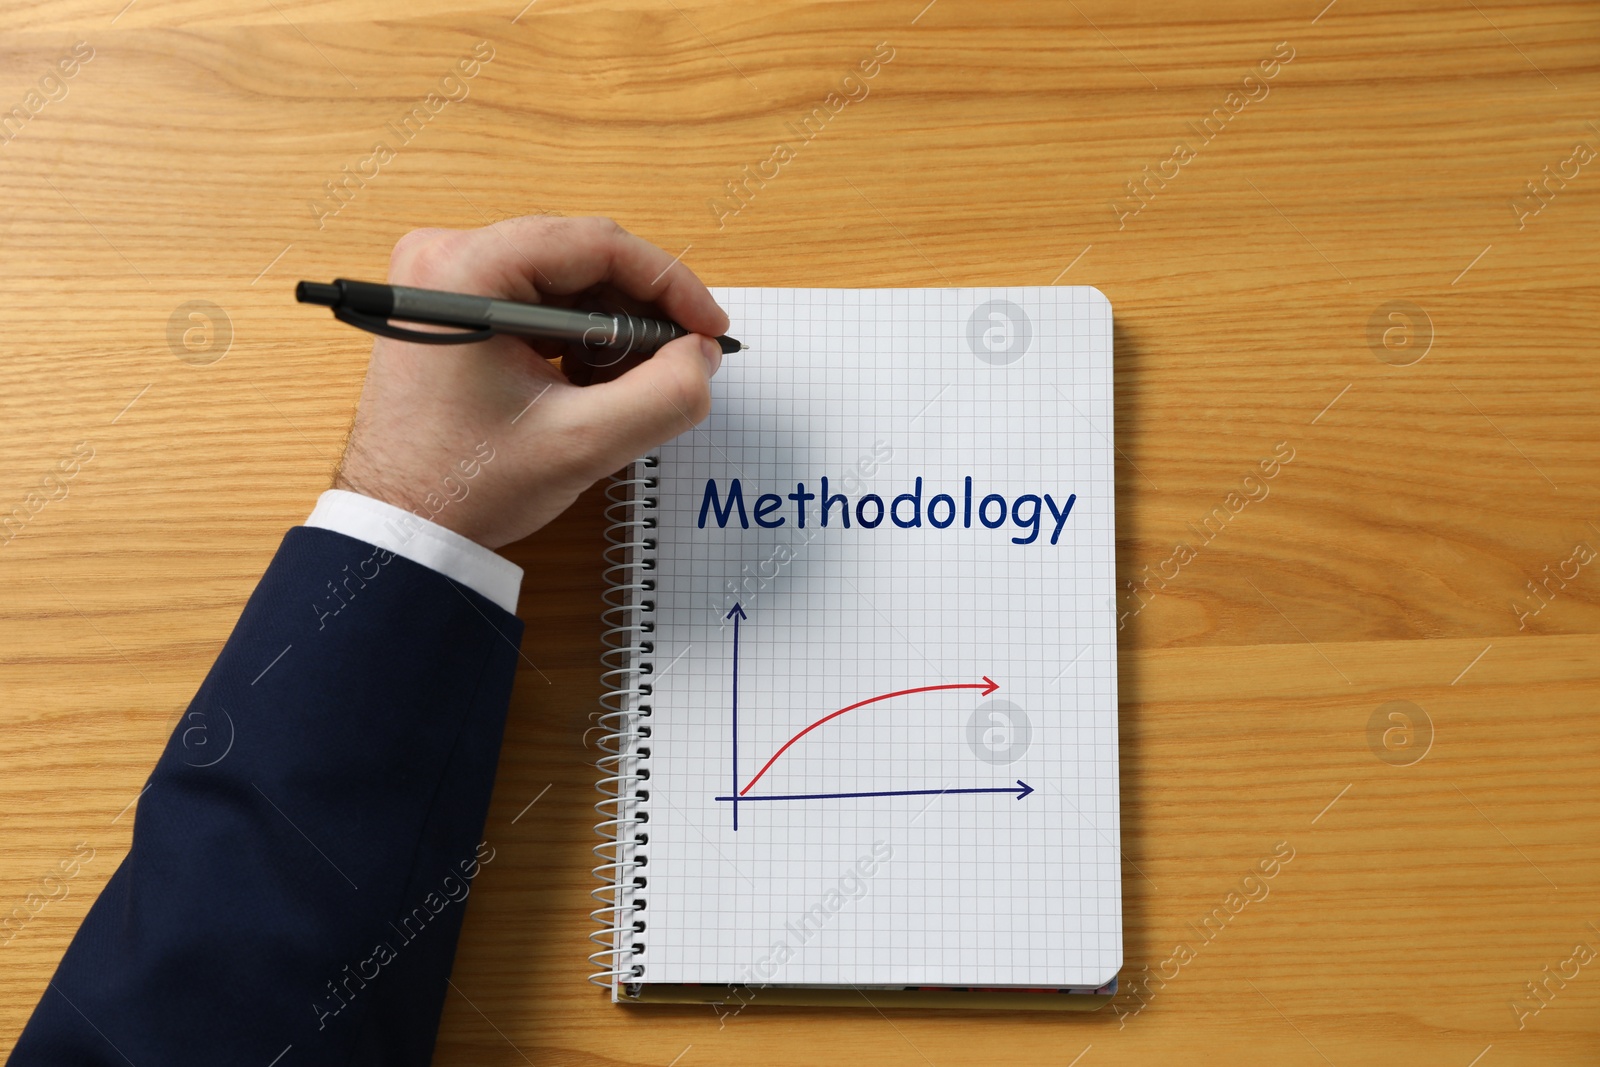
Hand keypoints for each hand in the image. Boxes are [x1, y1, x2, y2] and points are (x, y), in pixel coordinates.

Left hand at [332, 216, 728, 548]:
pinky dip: (578, 338)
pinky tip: (592, 386)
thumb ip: (664, 396)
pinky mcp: (451, 307)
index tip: (709, 329)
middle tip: (681, 363)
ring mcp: (444, 279)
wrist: (398, 524)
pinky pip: (537, 301)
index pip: (596, 245)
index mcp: (467, 270)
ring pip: (564, 281)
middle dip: (640, 313)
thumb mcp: (582, 443)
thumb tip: (702, 356)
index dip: (669, 285)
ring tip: (628, 387)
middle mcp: (447, 255)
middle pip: (581, 258)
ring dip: (611, 329)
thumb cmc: (464, 485)